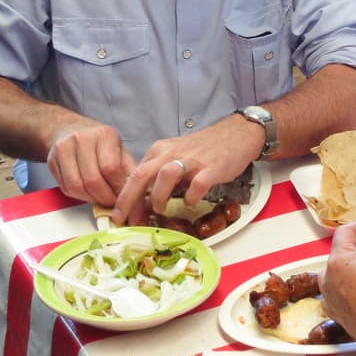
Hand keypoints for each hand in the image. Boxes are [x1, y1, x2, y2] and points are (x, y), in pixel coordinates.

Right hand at [46, 119, 135, 209]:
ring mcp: (64, 148)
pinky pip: (66, 187)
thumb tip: (140, 196)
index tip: (124, 197)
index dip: (118, 188)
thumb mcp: (119, 150)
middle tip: (112, 204)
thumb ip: (129, 171)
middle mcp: (82, 138)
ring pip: (76, 186)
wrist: (69, 130)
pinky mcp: (52, 160)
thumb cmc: (99, 144)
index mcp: (104, 135)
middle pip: (92, 179)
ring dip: (91, 199)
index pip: (111, 168)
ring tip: (101, 200)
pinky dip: (79, 196)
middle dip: (105, 198)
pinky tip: (88, 194)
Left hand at [110, 114, 263, 225]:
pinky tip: (190, 202)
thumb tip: (141, 200)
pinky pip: (197, 184)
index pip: (135, 174)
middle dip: (129, 200)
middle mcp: (172, 153)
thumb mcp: (174, 155)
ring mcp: (192, 160)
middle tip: (126, 220)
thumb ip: (158, 173)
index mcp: (160, 151)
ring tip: (160, 210)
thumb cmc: (203, 150)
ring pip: (166, 175)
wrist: (235, 135)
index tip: (120, 216)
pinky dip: (191, 197)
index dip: (124, 197)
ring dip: (159, 197)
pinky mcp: (211, 168)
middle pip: (142, 174)